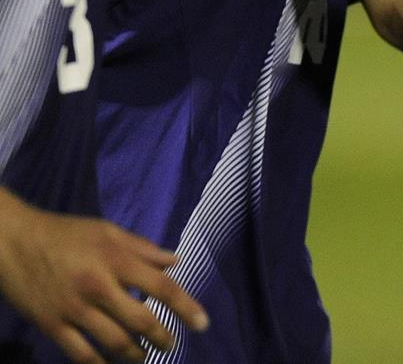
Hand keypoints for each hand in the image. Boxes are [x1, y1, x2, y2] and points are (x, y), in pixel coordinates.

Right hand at [0, 191, 207, 363]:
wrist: (12, 242)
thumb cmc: (64, 233)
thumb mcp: (107, 231)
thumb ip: (142, 248)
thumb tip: (174, 261)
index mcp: (116, 260)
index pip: (162, 287)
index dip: (186, 307)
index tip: (202, 323)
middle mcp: (99, 286)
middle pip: (141, 320)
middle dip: (162, 337)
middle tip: (171, 345)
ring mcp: (74, 309)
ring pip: (114, 341)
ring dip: (135, 354)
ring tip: (144, 356)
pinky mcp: (51, 325)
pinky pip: (80, 353)